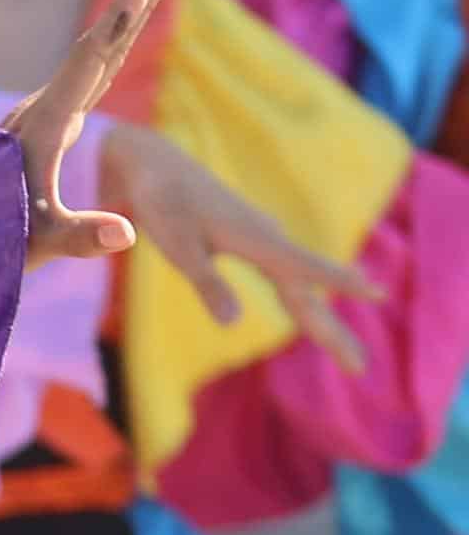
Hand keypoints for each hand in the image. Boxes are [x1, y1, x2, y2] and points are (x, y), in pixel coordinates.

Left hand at [3, 0, 167, 267]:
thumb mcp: (39, 241)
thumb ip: (79, 237)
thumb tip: (126, 235)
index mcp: (44, 124)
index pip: (86, 64)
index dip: (116, 23)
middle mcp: (43, 109)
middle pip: (96, 46)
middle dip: (131, 5)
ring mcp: (46, 114)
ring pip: (93, 57)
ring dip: (124, 21)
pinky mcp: (50, 125)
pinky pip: (87, 77)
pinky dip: (111, 49)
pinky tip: (122, 34)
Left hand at [94, 118, 381, 371]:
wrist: (156, 166)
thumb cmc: (164, 204)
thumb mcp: (179, 247)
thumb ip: (207, 283)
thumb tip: (233, 324)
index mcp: (258, 240)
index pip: (306, 268)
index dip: (339, 281)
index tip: (377, 292)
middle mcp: (270, 240)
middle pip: (306, 295)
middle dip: (331, 332)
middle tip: (358, 369)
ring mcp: (265, 241)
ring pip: (300, 290)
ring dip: (321, 323)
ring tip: (347, 356)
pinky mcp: (254, 242)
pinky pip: (288, 279)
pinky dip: (305, 303)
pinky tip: (312, 313)